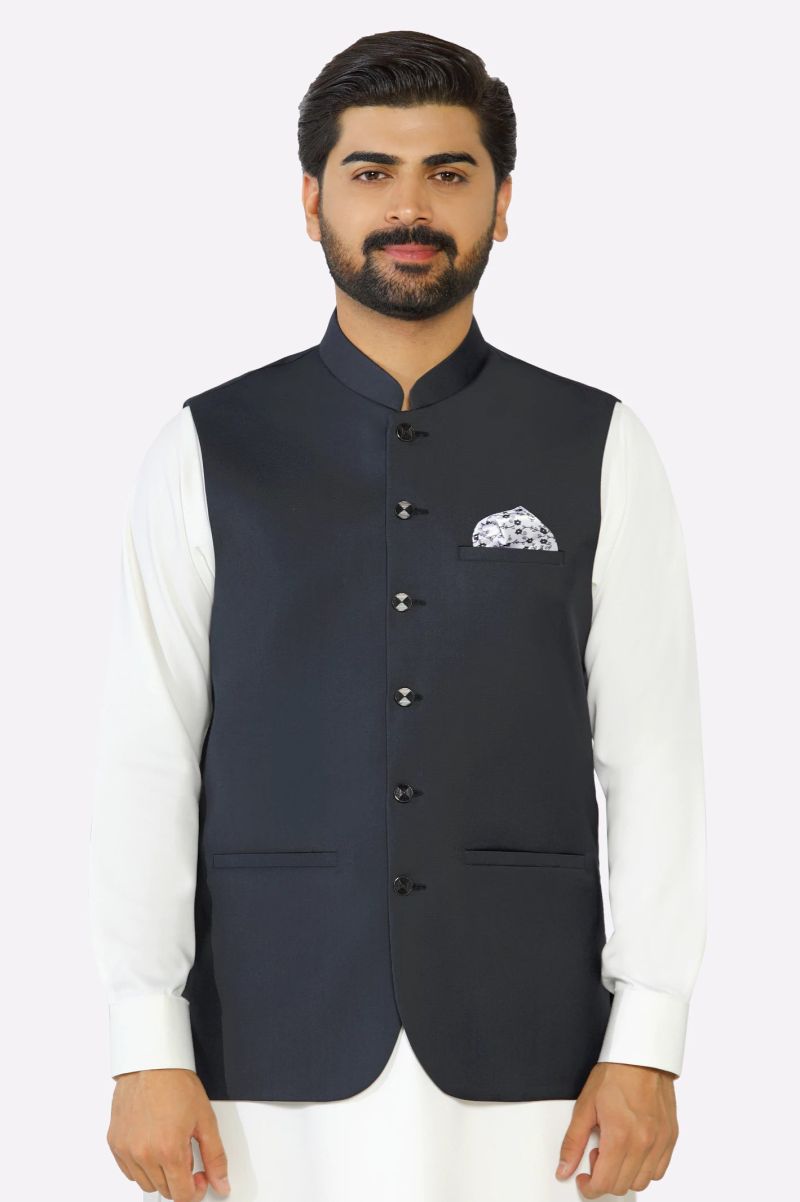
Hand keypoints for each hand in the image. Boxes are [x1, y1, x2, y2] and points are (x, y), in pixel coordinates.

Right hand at [106, 1068, 230, 1199]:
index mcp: (169, 1151)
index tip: (200, 1176)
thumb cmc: (176, 1083)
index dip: (196, 1190)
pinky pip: (129, 1171)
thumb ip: (215, 1157)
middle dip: (180, 1178)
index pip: (182, 1196)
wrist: (151, 1061)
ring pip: (146, 1183)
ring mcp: (126, 1150)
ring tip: (169, 1145)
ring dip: (160, 1173)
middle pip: (165, 1191)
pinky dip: (141, 1165)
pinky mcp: (114, 1143)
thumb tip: (221, 1183)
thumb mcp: (205, 1119)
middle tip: (187, 1153)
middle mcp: (144, 1154)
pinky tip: (152, 1144)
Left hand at [555, 1062, 678, 1197]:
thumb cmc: (614, 1074)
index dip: (590, 1187)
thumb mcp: (585, 1106)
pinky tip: (633, 1150)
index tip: (584, 1179)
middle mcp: (644, 1143)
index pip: (605, 1183)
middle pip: (622, 1185)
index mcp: (620, 1136)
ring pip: (642, 1181)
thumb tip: (564, 1168)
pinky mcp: (671, 1137)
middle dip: (605, 1179)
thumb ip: (573, 1142)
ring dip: (625, 1175)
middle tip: (597, 1155)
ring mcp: (660, 1141)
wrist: (641, 1055)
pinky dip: (645, 1168)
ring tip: (616, 1150)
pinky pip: (659, 1170)